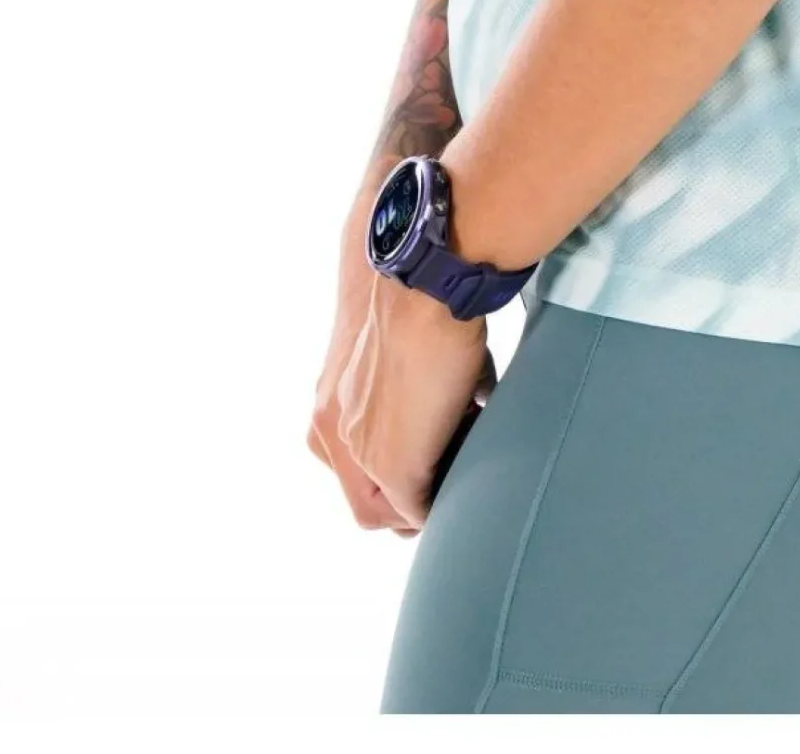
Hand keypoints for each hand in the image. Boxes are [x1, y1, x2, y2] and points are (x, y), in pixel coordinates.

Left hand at [336, 266, 494, 532]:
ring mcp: (360, 453)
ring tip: (460, 470)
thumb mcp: (404, 350)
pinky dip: (443, 501)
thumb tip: (466, 403)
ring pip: (388, 513)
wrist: (426, 287)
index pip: (357, 472)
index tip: (435, 459)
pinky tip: (467, 473)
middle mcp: (333, 434)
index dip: (399, 476)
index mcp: (331, 408)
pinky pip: (416, 511)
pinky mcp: (395, 468)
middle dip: (410, 498)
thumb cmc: (424, 302)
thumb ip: (413, 390)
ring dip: (428, 498)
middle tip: (449, 474)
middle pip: (367, 503)